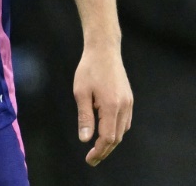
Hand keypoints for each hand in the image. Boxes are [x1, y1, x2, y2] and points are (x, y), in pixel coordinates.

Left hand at [73, 45, 132, 165]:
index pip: (108, 137)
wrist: (104, 50)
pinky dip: (116, 130)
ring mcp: (129, 103)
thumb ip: (84, 117)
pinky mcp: (129, 99)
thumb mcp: (81, 92)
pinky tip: (106, 132)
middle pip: (117, 137)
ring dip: (111, 141)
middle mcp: (124, 107)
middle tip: (91, 159)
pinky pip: (124, 121)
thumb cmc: (88, 69)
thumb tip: (85, 139)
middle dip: (104, 150)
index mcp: (111, 106)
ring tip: (97, 149)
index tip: (89, 159)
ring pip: (122, 130)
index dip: (99, 151)